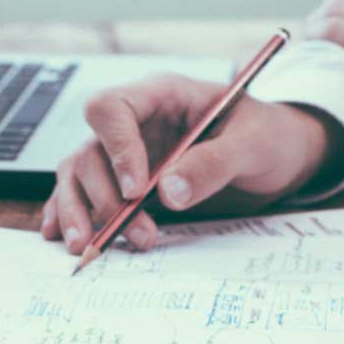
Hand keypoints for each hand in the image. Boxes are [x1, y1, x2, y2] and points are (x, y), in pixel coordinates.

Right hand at [42, 74, 343, 253]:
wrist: (280, 157)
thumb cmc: (269, 137)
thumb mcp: (254, 145)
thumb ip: (213, 164)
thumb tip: (168, 192)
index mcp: (161, 96)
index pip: (111, 109)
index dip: (116, 148)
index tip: (137, 190)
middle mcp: (135, 123)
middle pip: (90, 151)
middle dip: (105, 197)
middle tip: (137, 233)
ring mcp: (126, 154)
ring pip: (78, 175)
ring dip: (80, 212)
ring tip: (88, 247)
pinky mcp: (126, 183)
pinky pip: (84, 194)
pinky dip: (70, 214)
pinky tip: (63, 237)